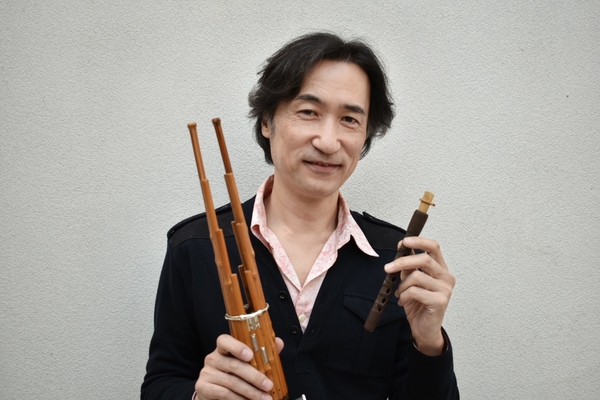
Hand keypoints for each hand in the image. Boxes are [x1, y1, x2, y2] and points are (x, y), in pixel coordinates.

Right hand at [195, 334, 283, 399]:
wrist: (212, 390)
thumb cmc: (232, 374)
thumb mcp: (245, 362)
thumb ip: (261, 352)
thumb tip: (278, 342)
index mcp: (223, 348)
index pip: (224, 341)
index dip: (237, 346)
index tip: (250, 355)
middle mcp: (213, 358)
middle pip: (234, 365)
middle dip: (254, 376)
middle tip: (269, 385)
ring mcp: (207, 373)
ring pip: (232, 382)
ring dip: (251, 392)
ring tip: (264, 398)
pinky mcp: (203, 388)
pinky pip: (225, 394)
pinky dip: (240, 399)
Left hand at [384, 236, 454, 355]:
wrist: (424, 329)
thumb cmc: (418, 304)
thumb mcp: (411, 281)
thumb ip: (410, 266)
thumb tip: (402, 248)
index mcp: (441, 269)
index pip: (434, 247)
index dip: (419, 241)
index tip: (403, 242)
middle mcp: (447, 277)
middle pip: (424, 259)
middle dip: (402, 262)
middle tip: (387, 268)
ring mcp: (445, 290)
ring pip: (416, 276)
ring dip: (402, 286)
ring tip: (400, 294)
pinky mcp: (440, 301)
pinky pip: (414, 291)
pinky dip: (404, 296)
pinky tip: (404, 302)